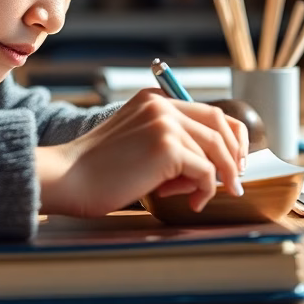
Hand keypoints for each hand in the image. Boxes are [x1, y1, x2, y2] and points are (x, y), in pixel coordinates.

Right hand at [35, 90, 249, 216]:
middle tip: (235, 181)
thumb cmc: (97, 172)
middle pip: (219, 124)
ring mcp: (165, 123)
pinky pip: (206, 171)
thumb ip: (170, 144)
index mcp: (154, 100)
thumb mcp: (137, 144)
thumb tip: (212, 166)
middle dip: (234, 154)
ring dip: (217, 178)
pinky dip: (206, 190)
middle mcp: (162, 105)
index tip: (236, 159)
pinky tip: (193, 202)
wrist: (67, 178)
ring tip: (201, 197)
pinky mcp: (167, 147)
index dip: (230, 136)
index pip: (209, 111)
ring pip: (214, 150)